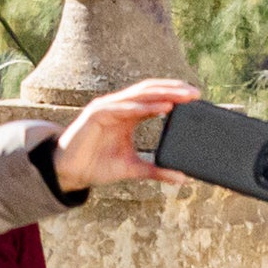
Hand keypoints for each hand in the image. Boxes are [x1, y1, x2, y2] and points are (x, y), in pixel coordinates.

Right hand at [50, 80, 201, 192]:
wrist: (70, 172)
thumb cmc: (98, 165)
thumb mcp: (133, 168)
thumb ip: (157, 170)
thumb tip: (182, 177)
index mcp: (129, 115)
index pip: (155, 98)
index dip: (175, 96)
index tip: (197, 99)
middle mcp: (120, 107)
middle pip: (150, 92)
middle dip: (173, 90)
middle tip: (195, 93)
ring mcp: (107, 108)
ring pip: (138, 95)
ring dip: (160, 94)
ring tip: (181, 97)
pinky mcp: (96, 114)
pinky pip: (121, 108)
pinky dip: (140, 107)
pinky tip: (158, 107)